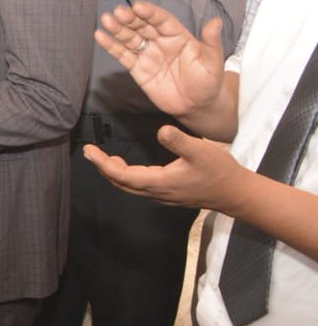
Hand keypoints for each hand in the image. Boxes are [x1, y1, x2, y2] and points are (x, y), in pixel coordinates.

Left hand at [82, 125, 246, 209]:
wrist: (237, 193)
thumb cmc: (220, 172)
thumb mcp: (200, 151)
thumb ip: (179, 141)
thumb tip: (160, 131)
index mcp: (160, 182)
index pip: (122, 175)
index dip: (103, 164)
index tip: (89, 151)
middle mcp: (157, 192)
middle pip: (121, 183)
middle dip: (103, 168)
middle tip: (90, 152)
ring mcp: (163, 195)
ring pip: (130, 186)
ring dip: (114, 172)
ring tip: (103, 157)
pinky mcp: (168, 193)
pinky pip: (140, 186)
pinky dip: (127, 176)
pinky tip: (126, 166)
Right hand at [96, 1, 224, 117]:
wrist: (197, 106)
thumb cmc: (208, 82)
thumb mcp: (213, 61)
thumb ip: (211, 42)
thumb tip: (216, 21)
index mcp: (178, 36)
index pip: (162, 20)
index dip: (150, 13)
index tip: (138, 6)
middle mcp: (160, 42)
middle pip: (142, 26)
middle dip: (130, 18)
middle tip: (118, 12)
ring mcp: (147, 54)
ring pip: (130, 38)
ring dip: (117, 29)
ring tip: (106, 20)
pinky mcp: (137, 69)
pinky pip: (123, 55)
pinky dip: (111, 46)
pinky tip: (100, 36)